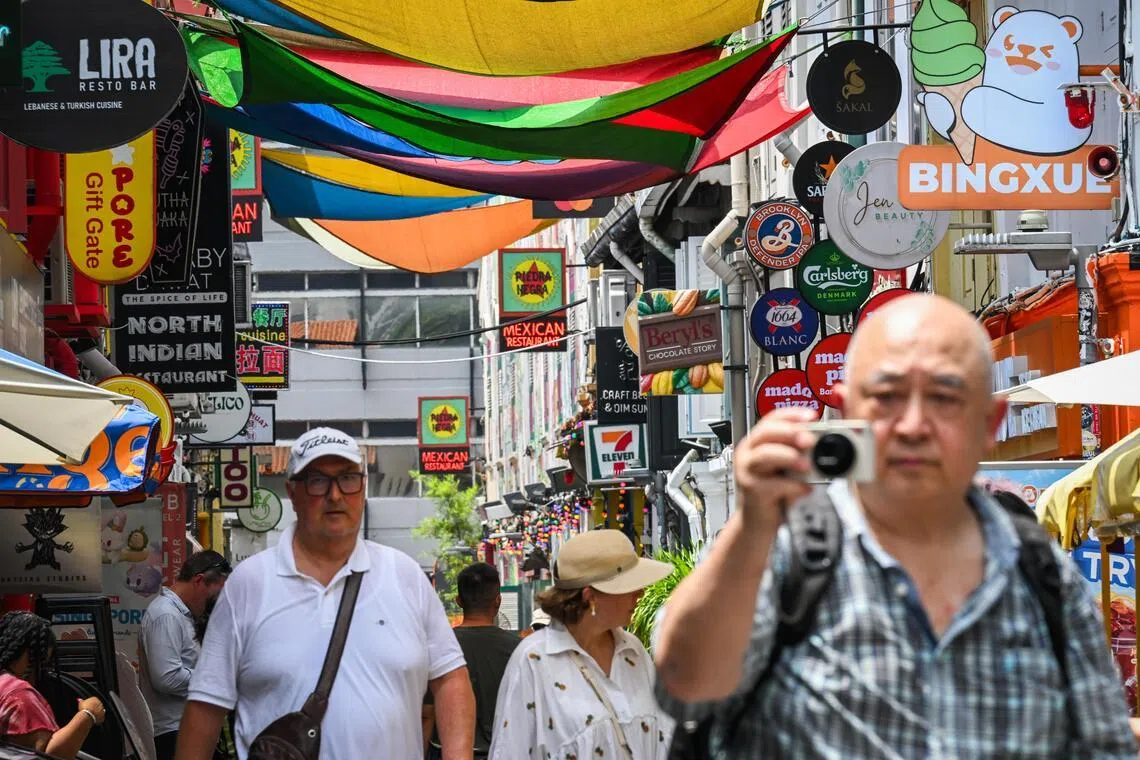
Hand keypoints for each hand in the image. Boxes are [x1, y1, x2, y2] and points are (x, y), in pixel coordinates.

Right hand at [78, 696, 104, 725]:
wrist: (88, 715)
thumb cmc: (84, 708)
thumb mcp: (81, 704)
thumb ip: (81, 701)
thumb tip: (79, 699)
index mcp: (95, 699)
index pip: (92, 701)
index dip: (88, 706)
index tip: (85, 709)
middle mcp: (100, 703)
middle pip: (96, 706)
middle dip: (93, 709)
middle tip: (87, 713)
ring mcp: (102, 710)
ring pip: (99, 712)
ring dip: (95, 714)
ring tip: (89, 717)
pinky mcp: (102, 716)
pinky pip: (100, 718)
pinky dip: (97, 720)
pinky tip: (92, 721)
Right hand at [734, 408, 816, 532]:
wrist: (757, 523)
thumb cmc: (773, 493)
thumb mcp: (787, 468)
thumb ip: (799, 454)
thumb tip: (822, 442)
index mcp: (756, 443)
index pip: (771, 419)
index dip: (791, 415)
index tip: (812, 416)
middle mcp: (747, 453)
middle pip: (765, 433)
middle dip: (790, 432)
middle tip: (810, 439)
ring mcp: (747, 471)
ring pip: (765, 455)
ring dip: (789, 457)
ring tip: (807, 465)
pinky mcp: (751, 490)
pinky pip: (773, 484)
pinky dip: (793, 486)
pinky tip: (805, 489)